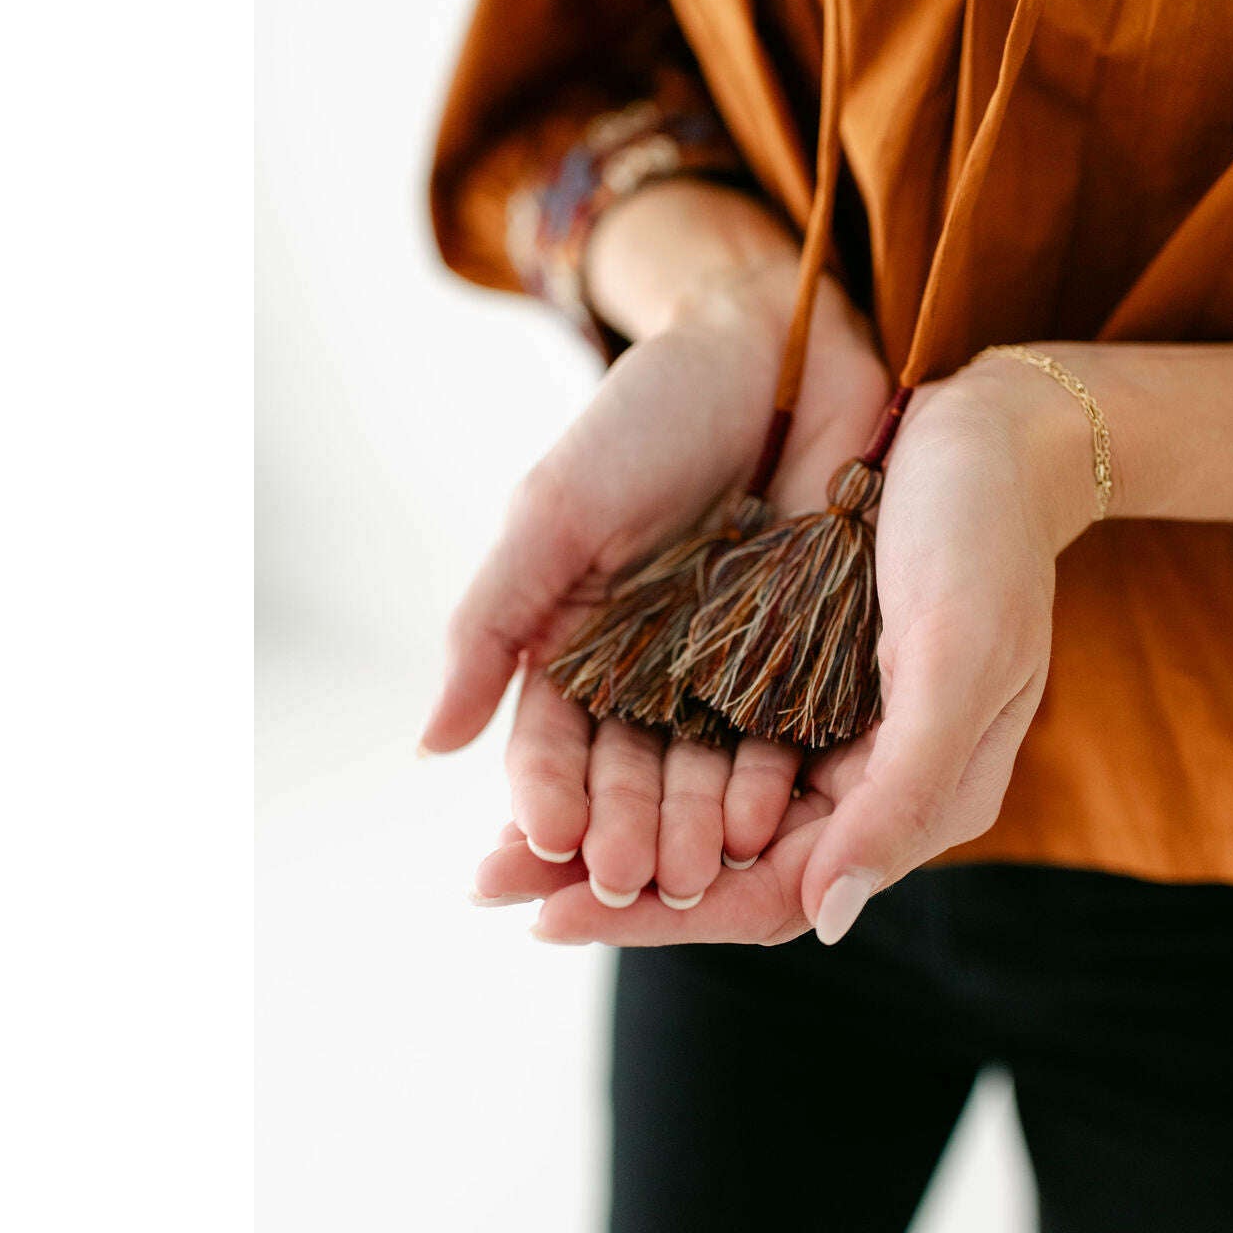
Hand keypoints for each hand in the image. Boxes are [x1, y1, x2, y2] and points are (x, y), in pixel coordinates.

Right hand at [421, 181, 889, 907]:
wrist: (775, 351)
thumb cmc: (649, 416)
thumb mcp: (556, 512)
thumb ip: (494, 622)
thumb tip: (431, 743)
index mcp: (576, 639)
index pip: (550, 739)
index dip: (545, 790)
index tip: (542, 839)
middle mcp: (648, 669)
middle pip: (627, 771)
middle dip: (623, 827)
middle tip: (627, 881)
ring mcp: (725, 669)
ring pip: (702, 768)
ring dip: (694, 824)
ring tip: (695, 872)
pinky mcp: (800, 659)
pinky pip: (781, 733)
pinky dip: (768, 776)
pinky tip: (764, 817)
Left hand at [484, 347, 1100, 944]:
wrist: (984, 430)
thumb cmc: (985, 538)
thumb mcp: (959, 659)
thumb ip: (903, 792)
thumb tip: (824, 920)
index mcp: (910, 799)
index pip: (774, 895)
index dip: (664, 918)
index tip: (550, 917)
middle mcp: (855, 782)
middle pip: (718, 866)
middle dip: (607, 880)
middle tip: (491, 883)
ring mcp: (814, 730)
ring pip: (694, 808)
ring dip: (604, 822)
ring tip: (503, 838)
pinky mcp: (782, 674)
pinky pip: (692, 740)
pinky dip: (627, 758)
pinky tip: (559, 758)